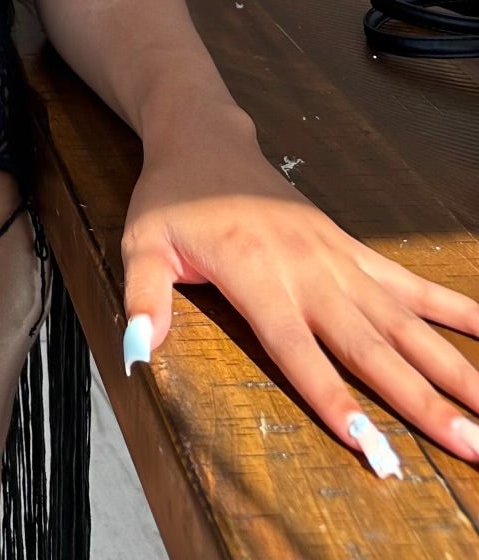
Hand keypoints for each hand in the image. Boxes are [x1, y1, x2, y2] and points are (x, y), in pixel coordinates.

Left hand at [121, 130, 478, 475]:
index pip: (298, 350)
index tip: (372, 445)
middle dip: (420, 400)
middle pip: (369, 346)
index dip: (333, 397)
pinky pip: (407, 283)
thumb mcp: (140, 243)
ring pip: (402, 321)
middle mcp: (307, 270)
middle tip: (471, 445)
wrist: (205, 138)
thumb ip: (143, 299)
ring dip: (450, 366)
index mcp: (256, 276)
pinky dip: (451, 307)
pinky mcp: (350, 248)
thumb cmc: (172, 198)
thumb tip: (139, 353)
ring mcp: (336, 258)